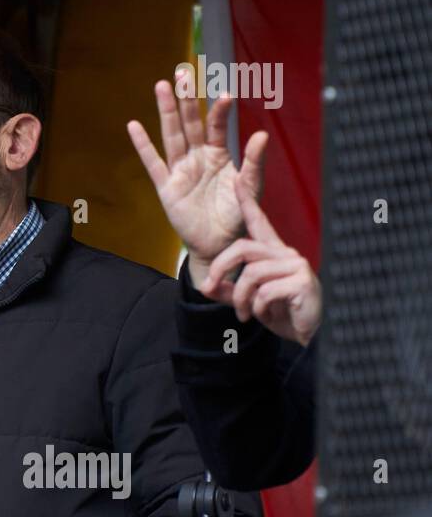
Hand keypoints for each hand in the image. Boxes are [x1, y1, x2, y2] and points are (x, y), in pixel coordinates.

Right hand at [127, 78, 267, 287]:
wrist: (222, 245)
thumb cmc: (238, 216)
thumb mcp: (250, 189)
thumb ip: (254, 163)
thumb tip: (261, 135)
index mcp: (219, 156)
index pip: (217, 128)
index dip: (219, 111)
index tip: (225, 94)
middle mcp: (197, 158)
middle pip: (189, 123)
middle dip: (186, 98)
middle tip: (182, 72)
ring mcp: (180, 171)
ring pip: (172, 135)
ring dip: (166, 111)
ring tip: (162, 86)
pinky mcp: (166, 188)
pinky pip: (153, 163)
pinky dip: (143, 145)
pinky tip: (134, 126)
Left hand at [200, 181, 321, 346]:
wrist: (311, 337)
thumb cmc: (284, 315)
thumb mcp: (249, 302)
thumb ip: (228, 291)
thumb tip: (205, 286)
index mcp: (274, 254)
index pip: (259, 222)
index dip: (247, 201)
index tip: (237, 180)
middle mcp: (286, 254)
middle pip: (242, 248)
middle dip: (219, 268)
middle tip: (211, 287)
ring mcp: (296, 266)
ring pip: (252, 273)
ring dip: (240, 297)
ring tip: (244, 313)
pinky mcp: (302, 281)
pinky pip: (265, 291)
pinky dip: (257, 307)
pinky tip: (266, 316)